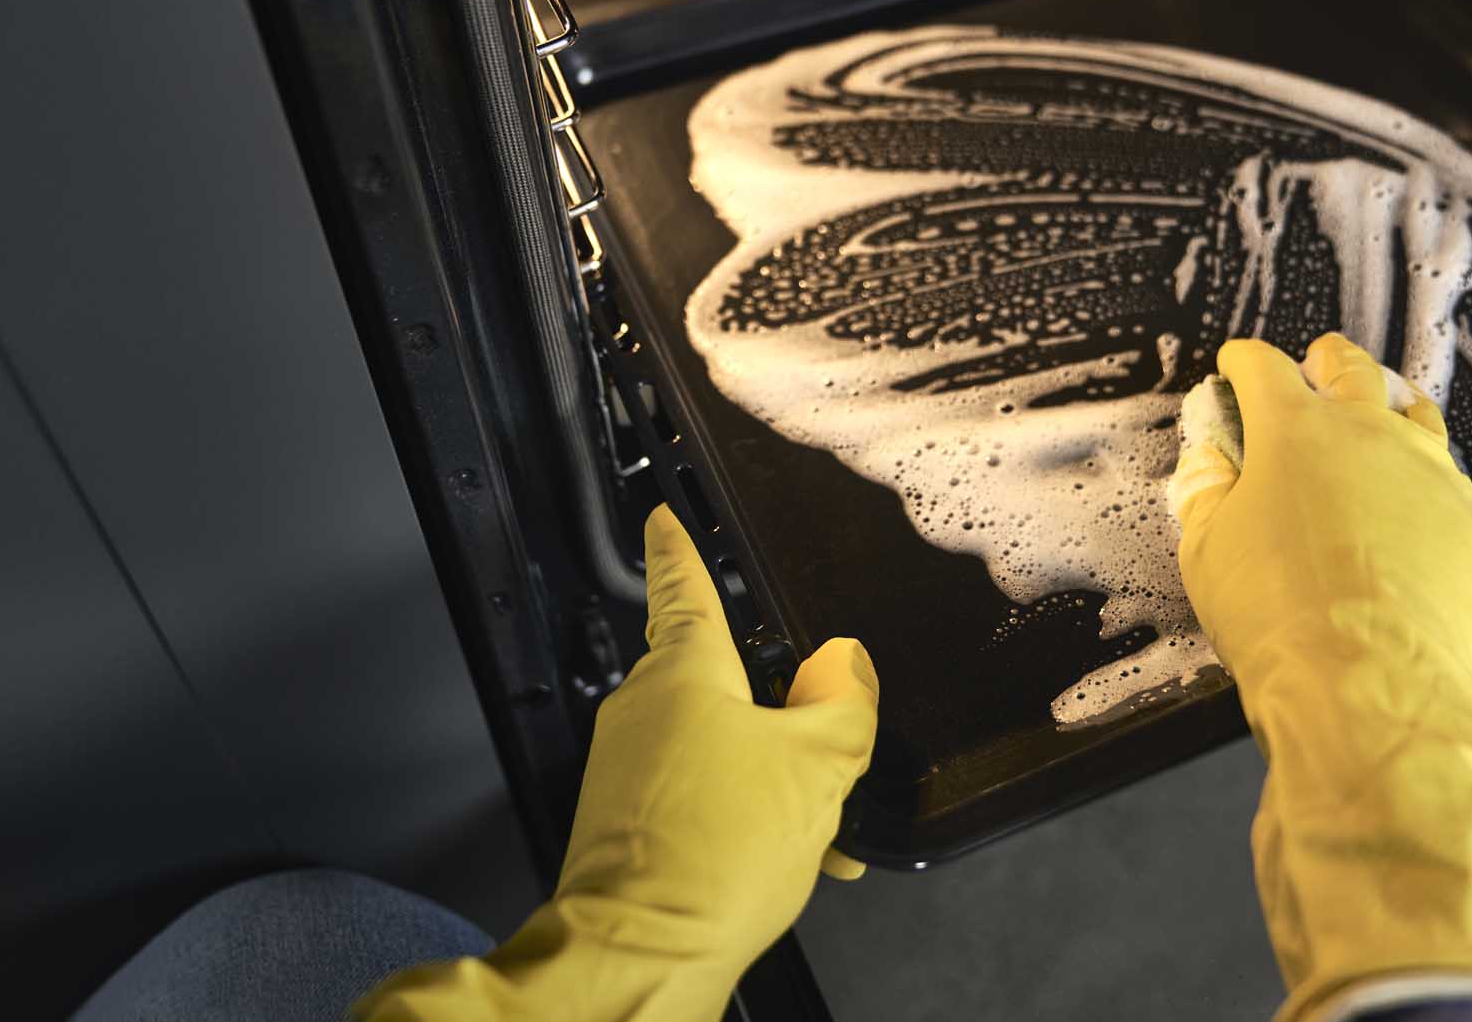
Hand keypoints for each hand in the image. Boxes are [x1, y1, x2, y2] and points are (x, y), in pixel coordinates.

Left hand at [353, 504, 876, 1021]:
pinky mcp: (627, 821)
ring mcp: (630, 766)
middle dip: (778, 705)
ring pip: (719, 744)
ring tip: (820, 826)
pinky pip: (700, 795)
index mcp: (684, 671)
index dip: (679, 543)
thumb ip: (844, 701)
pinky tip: (797, 859)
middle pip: (720, 676)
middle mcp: (644, 707)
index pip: (682, 583)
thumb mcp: (818, 767)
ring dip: (774, 775)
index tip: (663, 514)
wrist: (640, 958)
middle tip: (825, 738)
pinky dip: (749, 816)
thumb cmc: (714, 856)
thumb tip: (843, 664)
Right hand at [1172, 332, 1471, 691]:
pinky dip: (1419, 473)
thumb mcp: (1206, 549)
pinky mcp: (1464, 517)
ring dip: (1386, 403)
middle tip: (1315, 363)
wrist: (1366, 678)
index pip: (1262, 368)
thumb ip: (1207, 491)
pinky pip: (1444, 476)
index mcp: (1292, 429)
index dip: (1242, 363)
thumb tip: (1210, 463)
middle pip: (1349, 366)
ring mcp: (1426, 470)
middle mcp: (1365, 431)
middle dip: (1325, 359)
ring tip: (1376, 413)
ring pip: (1412, 409)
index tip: (1236, 366)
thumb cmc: (1273, 613)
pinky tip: (1408, 497)